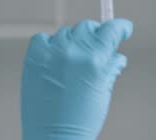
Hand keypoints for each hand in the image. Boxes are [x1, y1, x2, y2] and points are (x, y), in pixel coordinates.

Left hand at [20, 19, 133, 139]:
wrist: (52, 136)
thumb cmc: (79, 120)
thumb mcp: (102, 93)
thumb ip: (110, 68)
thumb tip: (116, 55)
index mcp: (94, 60)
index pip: (111, 30)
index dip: (120, 28)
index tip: (122, 29)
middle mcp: (72, 52)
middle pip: (87, 26)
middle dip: (95, 34)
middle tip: (96, 46)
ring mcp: (50, 53)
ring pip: (65, 32)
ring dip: (73, 41)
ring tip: (73, 60)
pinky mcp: (33, 57)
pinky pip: (42, 38)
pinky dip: (49, 44)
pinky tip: (54, 58)